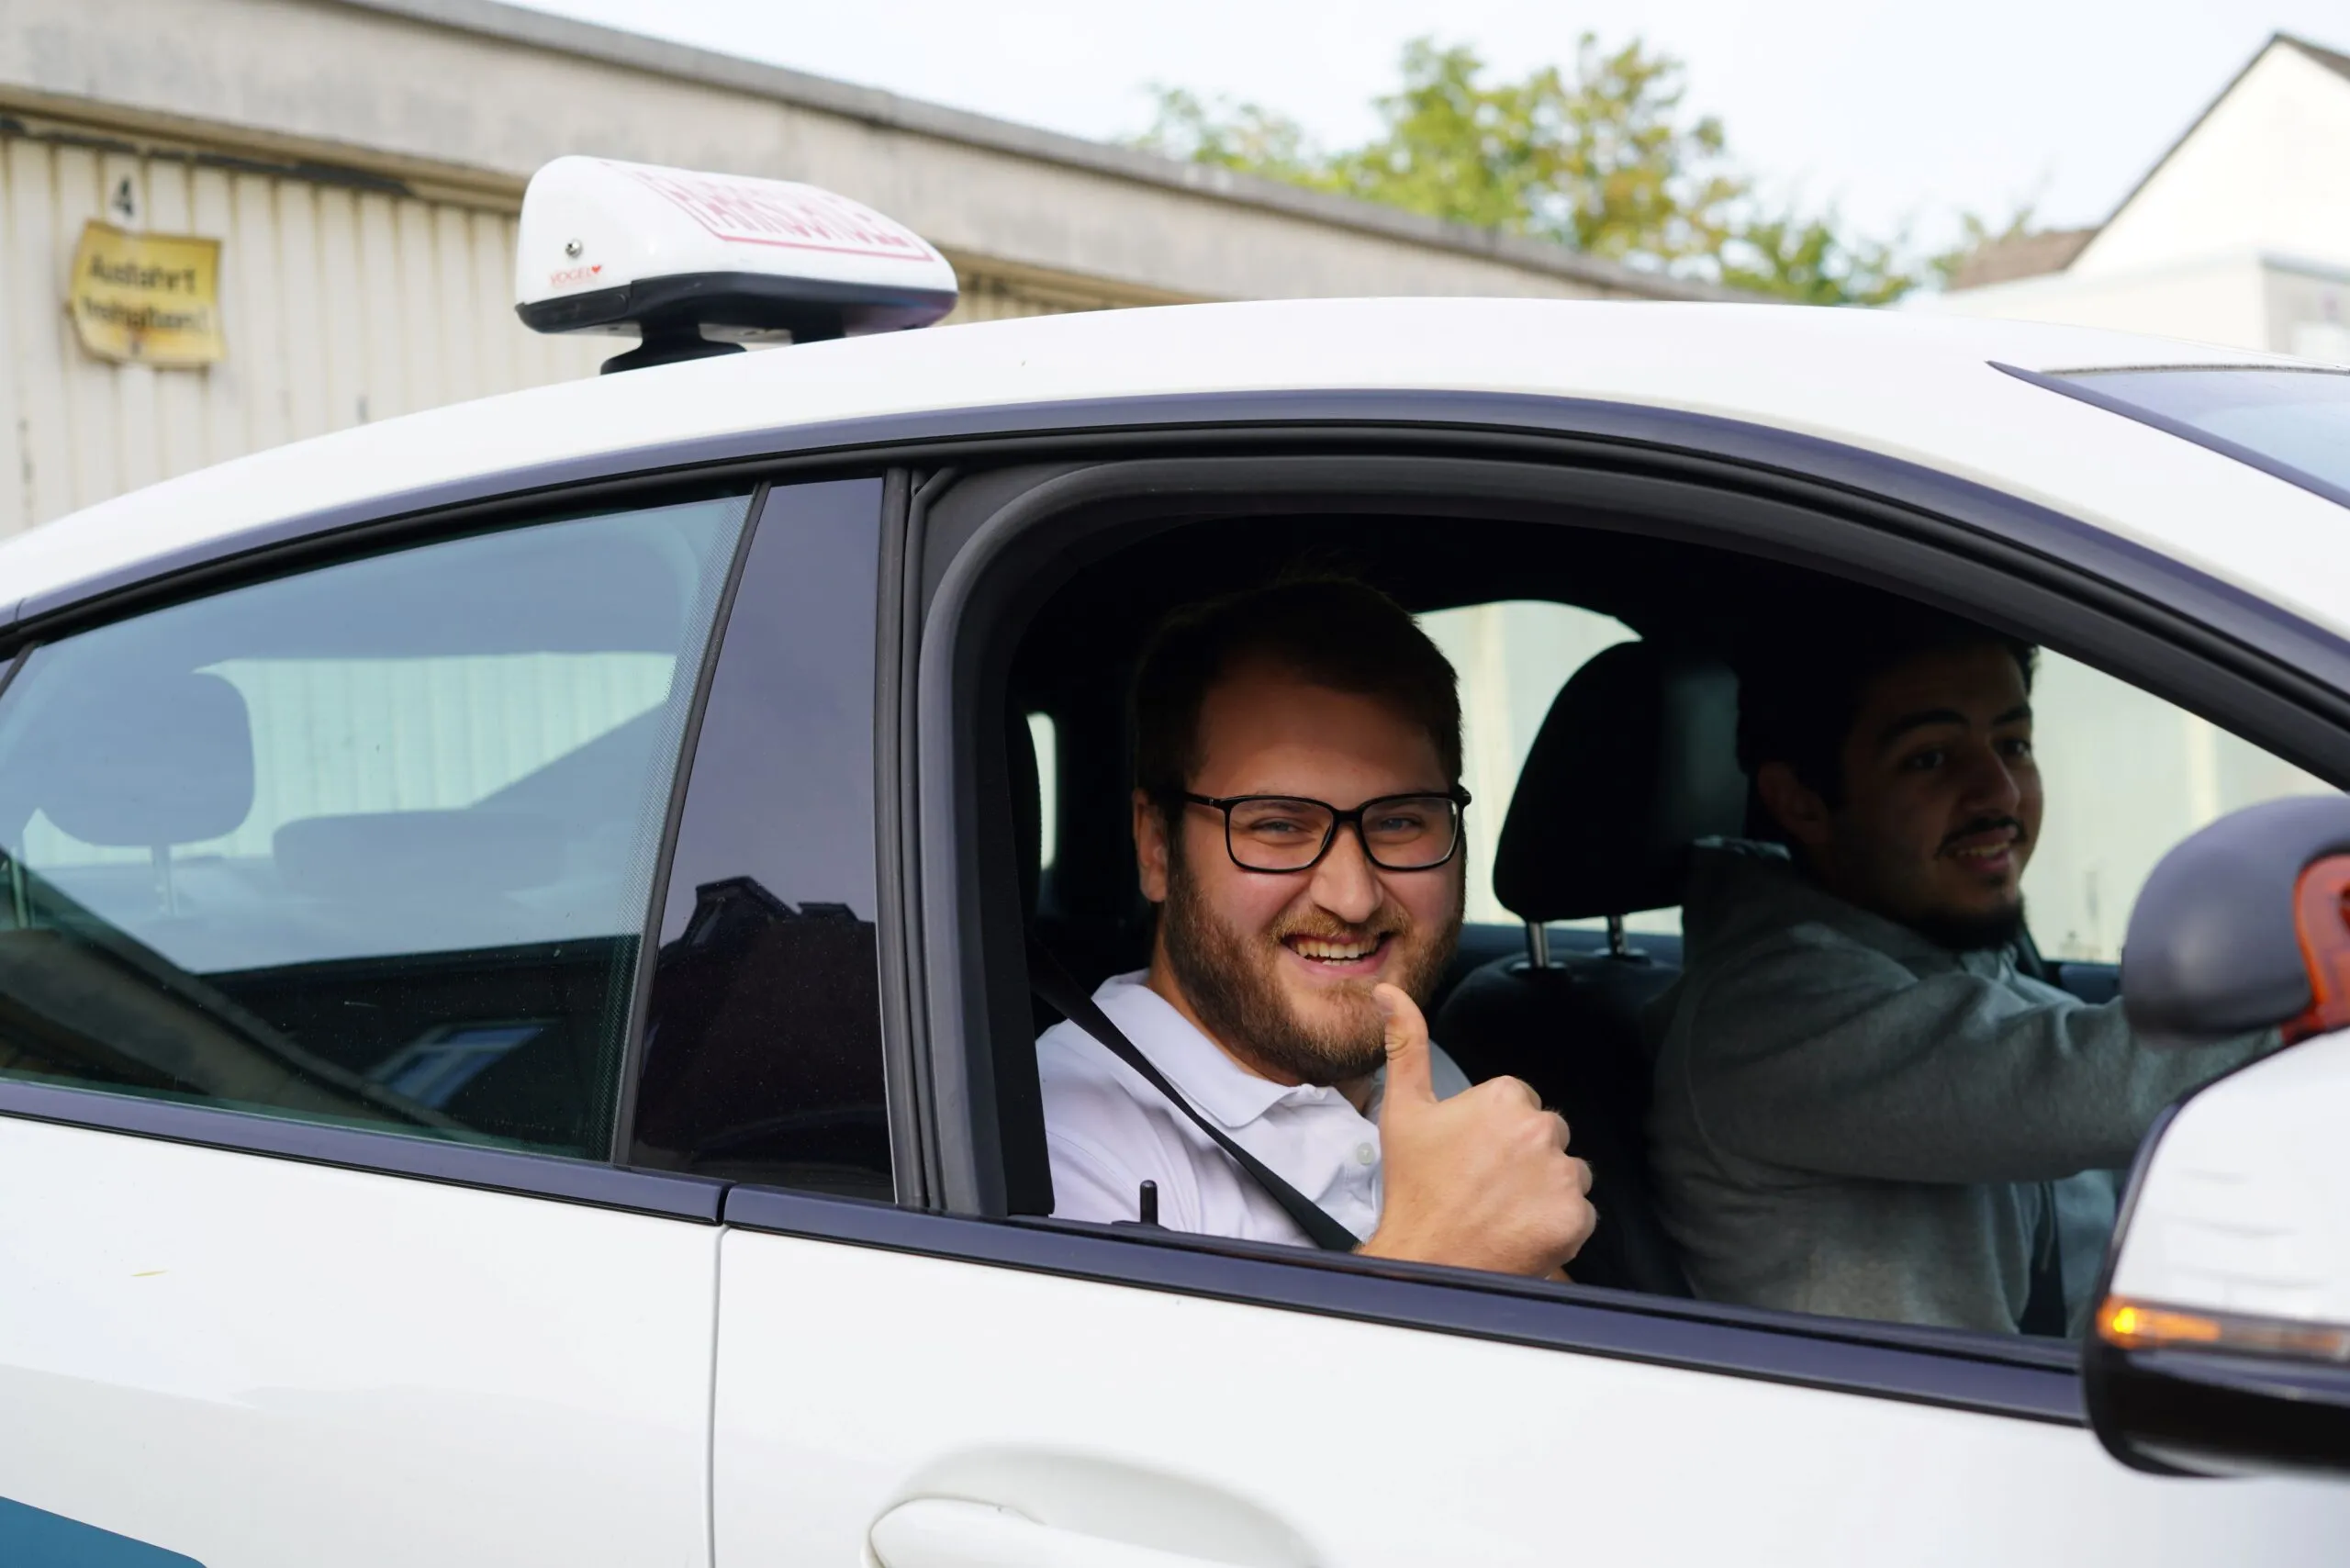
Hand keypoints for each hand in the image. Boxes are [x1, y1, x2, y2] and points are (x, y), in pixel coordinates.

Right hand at [1358, 983, 1595, 1278]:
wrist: (1425, 1260)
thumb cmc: (1414, 1189)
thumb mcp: (1402, 1110)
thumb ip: (1406, 1044)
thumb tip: (1389, 994)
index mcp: (1503, 1097)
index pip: (1517, 1103)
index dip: (1492, 1132)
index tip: (1470, 1155)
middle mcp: (1540, 1129)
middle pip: (1546, 1135)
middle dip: (1522, 1156)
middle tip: (1484, 1185)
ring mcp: (1562, 1174)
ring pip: (1567, 1171)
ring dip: (1544, 1187)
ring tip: (1503, 1208)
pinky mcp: (1577, 1216)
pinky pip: (1580, 1211)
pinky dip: (1557, 1222)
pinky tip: (1521, 1229)